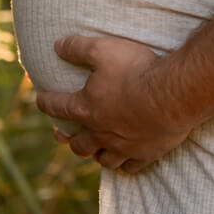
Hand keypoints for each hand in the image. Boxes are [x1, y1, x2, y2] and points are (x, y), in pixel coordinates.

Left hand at [36, 34, 191, 171]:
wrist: (173, 96)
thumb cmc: (137, 71)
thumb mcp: (103, 49)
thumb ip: (77, 47)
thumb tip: (57, 45)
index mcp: (86, 108)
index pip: (57, 107)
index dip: (45, 102)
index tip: (40, 100)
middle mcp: (100, 133)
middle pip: (78, 144)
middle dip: (70, 139)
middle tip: (66, 136)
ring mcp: (124, 147)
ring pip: (103, 159)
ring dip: (96, 155)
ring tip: (95, 151)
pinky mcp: (146, 154)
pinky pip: (130, 168)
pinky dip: (124, 165)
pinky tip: (124, 161)